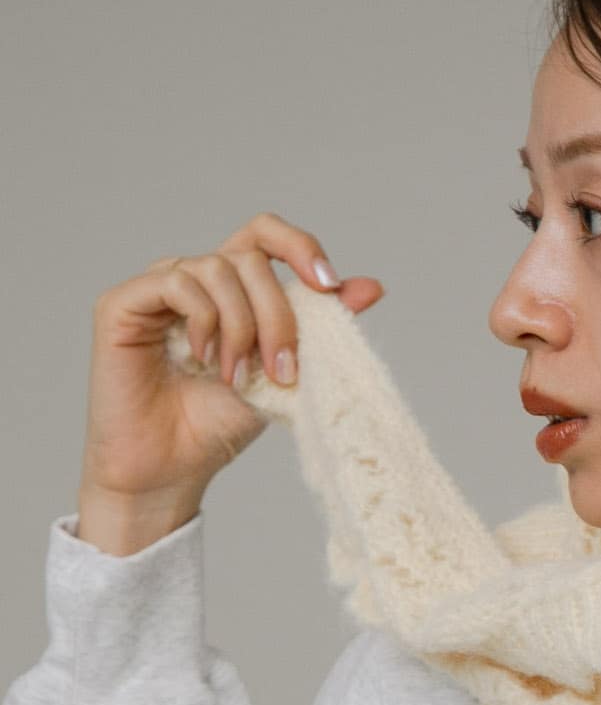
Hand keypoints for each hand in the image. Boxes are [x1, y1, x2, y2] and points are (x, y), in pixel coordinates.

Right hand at [82, 211, 383, 505]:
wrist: (171, 469)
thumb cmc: (220, 423)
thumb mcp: (284, 372)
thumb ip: (321, 328)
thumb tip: (374, 286)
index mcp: (233, 288)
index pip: (266, 235)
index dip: (300, 247)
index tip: (329, 287)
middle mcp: (194, 278)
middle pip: (250, 258)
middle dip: (277, 315)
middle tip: (282, 371)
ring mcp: (157, 287)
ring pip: (216, 268)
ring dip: (241, 326)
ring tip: (237, 377)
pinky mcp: (122, 303)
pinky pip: (176, 282)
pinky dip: (202, 320)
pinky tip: (203, 359)